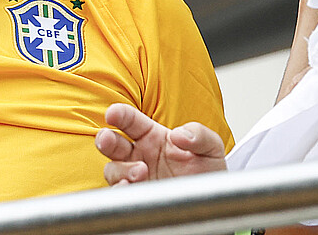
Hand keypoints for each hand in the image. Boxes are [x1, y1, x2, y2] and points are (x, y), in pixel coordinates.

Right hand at [95, 103, 225, 185]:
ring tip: (141, 172)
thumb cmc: (207, 173)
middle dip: (105, 139)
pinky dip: (118, 191)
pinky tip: (129, 187)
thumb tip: (179, 135)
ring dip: (121, 169)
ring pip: (112, 169)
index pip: (130, 120)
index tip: (113, 114)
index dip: (119, 114)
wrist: (212, 204)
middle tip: (108, 140)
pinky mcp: (136, 198)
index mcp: (152, 137)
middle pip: (111, 142)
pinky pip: (117, 194)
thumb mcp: (212, 149)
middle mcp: (139, 155)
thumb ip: (200, 134)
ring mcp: (135, 177)